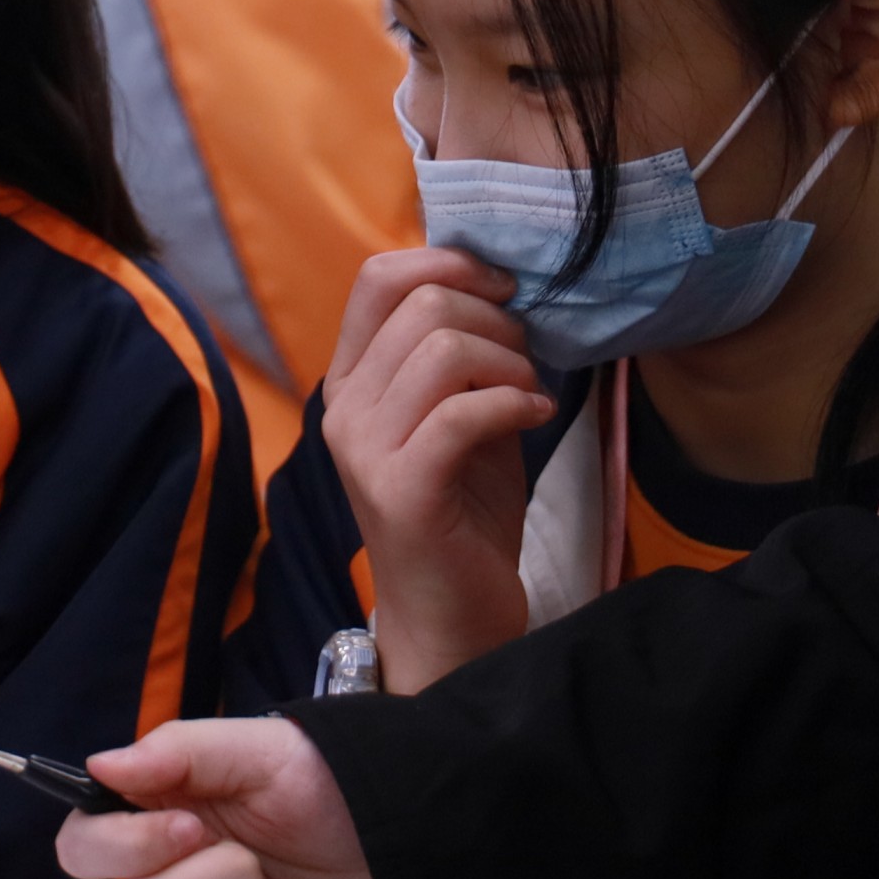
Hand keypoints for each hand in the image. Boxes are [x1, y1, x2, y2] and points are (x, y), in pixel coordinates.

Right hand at [322, 247, 557, 691]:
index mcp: (351, 381)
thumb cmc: (462, 512)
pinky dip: (512, 403)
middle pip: (422, 305)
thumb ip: (457, 354)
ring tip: (527, 394)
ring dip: (508, 362)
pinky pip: (462, 412)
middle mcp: (344, 409)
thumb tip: (499, 283)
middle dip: (495, 321)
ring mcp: (366, 451)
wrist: (453, 617)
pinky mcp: (402, 491)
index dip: (448, 261)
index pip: (376, 277)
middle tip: (524, 361)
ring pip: (443, 350)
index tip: (502, 288)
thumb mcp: (455, 414)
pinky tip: (534, 417)